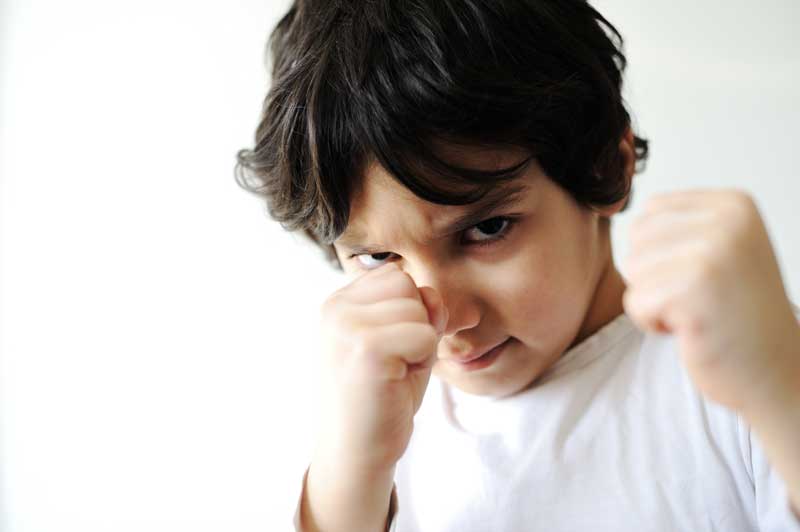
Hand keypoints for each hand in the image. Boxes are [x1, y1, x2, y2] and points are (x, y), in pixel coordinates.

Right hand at [314, 262, 446, 471]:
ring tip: (394, 373)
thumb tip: (433, 294)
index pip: (397, 277)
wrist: (356, 453)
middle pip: (409, 286)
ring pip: (420, 309)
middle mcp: (335, 308)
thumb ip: (417, 309)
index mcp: (338, 303)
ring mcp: (347, 326)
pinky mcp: (366, 348)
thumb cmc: (380, 398)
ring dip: (421, 345)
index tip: (390, 350)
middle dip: (417, 325)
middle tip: (395, 364)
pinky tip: (396, 382)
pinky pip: (426, 335)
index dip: (410, 313)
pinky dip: (423, 361)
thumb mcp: (399, 341)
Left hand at [623, 189, 799, 414]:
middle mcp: (727, 221)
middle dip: (653, 277)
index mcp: (733, 205)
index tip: (700, 276)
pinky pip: (636, 301)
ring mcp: (713, 253)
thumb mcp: (719, 248)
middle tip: (698, 298)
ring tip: (696, 311)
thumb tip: (609, 206)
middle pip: (637, 240)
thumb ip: (678, 224)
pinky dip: (652, 323)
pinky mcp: (694, 291)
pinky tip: (689, 329)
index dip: (659, 252)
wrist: (775, 369)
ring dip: (653, 300)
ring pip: (632, 270)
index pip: (651, 211)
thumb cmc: (735, 313)